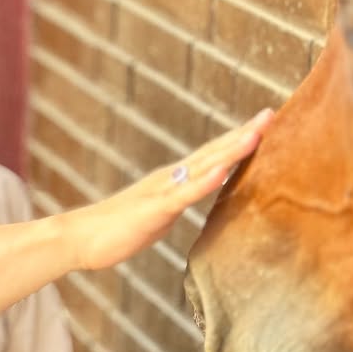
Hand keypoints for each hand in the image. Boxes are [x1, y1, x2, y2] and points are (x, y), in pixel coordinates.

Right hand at [65, 109, 272, 271]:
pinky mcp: (155, 209)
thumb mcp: (156, 214)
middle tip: (271, 114)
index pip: (212, 156)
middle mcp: (170, 177)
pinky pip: (184, 194)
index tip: (263, 124)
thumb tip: (192, 197)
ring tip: (257, 134)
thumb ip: (175, 202)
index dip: (238, 140)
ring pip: (203, 166)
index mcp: (172, 180)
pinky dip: (206, 180)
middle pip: (213, 152)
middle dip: (244, 134)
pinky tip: (224, 170)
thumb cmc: (116, 230)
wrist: (81, 237)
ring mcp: (162, 191)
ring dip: (231, 149)